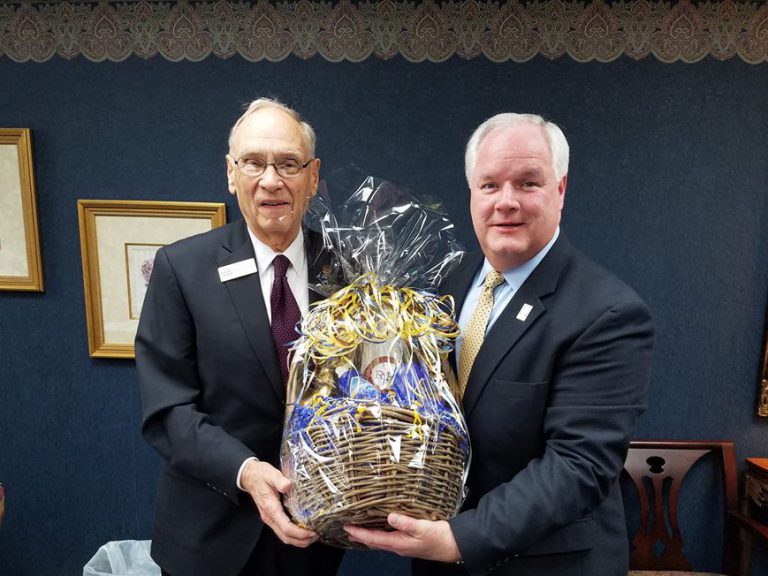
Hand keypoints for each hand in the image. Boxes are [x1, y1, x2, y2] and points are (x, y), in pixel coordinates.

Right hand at [240, 460, 317, 547]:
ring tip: (312, 536)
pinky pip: (283, 531)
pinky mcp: (273, 517)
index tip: (312, 532)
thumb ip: (280, 480)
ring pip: (284, 536)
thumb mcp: (271, 474)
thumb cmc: (261, 475)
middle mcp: (269, 517)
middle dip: (301, 540)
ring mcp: (270, 518)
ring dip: (298, 540)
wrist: (250, 476)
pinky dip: (294, 535)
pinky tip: (303, 530)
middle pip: (285, 537)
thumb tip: (288, 485)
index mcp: (270, 508)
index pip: (286, 527)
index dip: (300, 533)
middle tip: (316, 536)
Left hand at [344, 513, 460, 562]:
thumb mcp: (422, 527)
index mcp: (398, 543)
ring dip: (369, 535)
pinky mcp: (407, 542)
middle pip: (374, 541)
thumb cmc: (438, 537)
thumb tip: (390, 516)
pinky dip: (380, 533)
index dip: (359, 533)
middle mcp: (398, 546)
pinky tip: (380, 528)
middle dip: (360, 535)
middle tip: (348, 528)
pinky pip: (388, 538)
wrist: (452, 545)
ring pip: (381, 540)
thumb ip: (405, 522)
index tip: (347, 527)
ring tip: (359, 528)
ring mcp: (402, 545)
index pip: (373, 538)